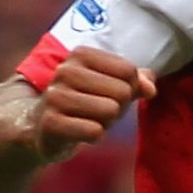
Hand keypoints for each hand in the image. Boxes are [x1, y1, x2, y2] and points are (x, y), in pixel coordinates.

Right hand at [34, 46, 153, 161]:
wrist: (42, 127)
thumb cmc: (84, 103)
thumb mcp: (111, 86)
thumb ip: (136, 81)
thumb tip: (151, 88)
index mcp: (81, 54)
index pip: (129, 71)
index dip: (130, 89)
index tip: (112, 95)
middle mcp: (65, 70)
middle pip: (122, 92)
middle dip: (118, 108)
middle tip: (98, 112)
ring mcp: (56, 96)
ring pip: (110, 111)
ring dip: (106, 123)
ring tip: (89, 121)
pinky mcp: (51, 122)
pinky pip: (95, 132)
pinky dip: (94, 137)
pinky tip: (80, 133)